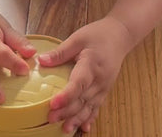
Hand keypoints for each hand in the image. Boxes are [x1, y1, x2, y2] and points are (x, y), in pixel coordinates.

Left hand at [38, 17, 132, 133]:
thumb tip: (41, 61)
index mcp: (91, 64)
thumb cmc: (98, 34)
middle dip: (67, 111)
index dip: (66, 95)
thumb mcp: (78, 38)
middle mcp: (99, 79)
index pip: (78, 83)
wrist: (120, 35)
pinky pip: (97, 106)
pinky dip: (90, 118)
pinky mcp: (105, 89)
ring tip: (65, 129)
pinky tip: (84, 128)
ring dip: (77, 119)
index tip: (53, 104)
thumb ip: (60, 52)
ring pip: (90, 106)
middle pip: (82, 99)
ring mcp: (104, 86)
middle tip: (50, 119)